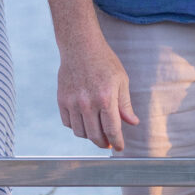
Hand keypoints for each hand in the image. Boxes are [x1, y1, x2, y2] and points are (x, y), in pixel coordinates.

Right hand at [55, 28, 135, 152]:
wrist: (80, 46)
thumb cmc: (104, 62)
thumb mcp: (121, 81)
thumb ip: (125, 104)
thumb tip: (132, 122)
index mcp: (106, 98)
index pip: (112, 130)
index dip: (117, 142)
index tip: (119, 148)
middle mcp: (87, 103)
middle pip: (95, 136)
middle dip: (104, 143)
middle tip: (109, 144)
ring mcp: (72, 102)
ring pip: (80, 132)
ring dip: (90, 136)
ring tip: (97, 131)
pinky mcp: (62, 100)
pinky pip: (68, 123)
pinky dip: (76, 127)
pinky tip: (84, 121)